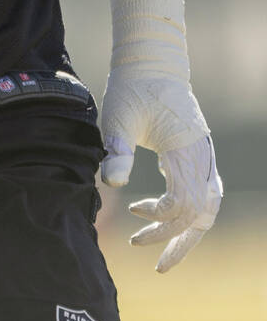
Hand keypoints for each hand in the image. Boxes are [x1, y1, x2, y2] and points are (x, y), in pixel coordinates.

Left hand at [100, 0, 222, 271]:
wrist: (151, 61)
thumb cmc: (132, 88)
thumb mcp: (117, 117)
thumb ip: (116, 151)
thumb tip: (110, 184)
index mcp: (185, 150)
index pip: (185, 202)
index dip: (162, 218)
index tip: (133, 211)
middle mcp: (202, 156)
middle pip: (202, 213)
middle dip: (177, 240)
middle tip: (150, 259)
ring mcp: (204, 155)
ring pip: (209, 207)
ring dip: (188, 233)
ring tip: (163, 254)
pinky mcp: (199, 153)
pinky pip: (205, 194)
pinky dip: (190, 213)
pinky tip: (163, 215)